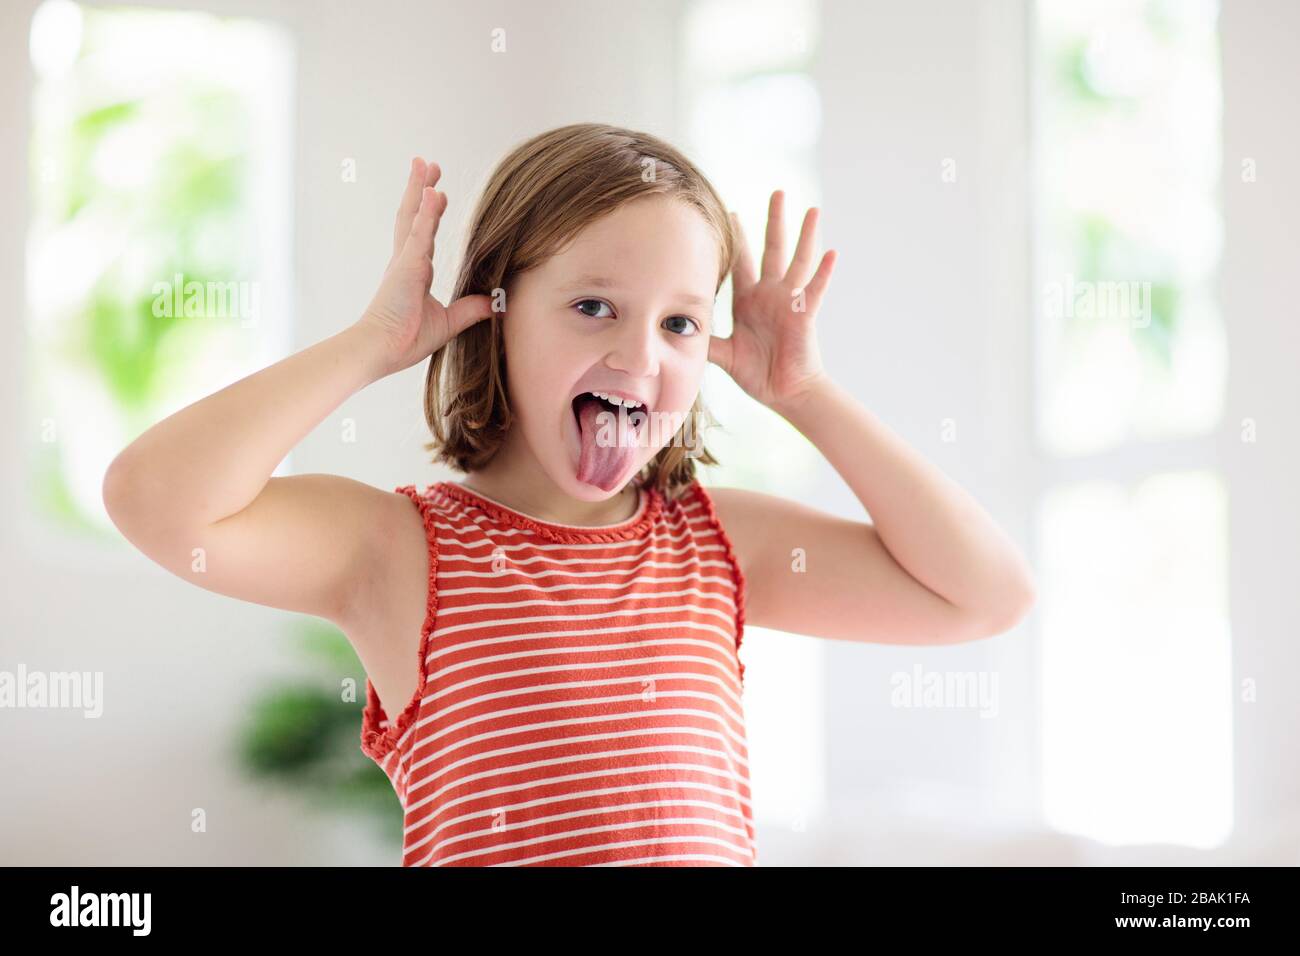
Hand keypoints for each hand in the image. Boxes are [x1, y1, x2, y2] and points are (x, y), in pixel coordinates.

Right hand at [357, 157, 493, 374]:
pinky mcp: (407, 266)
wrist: (381, 350)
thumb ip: (470, 310)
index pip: (423, 235)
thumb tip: (494, 304)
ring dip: (420, 188)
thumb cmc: (405, 340)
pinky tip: (432, 191)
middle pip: (413, 216)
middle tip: (427, 166)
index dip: (430, 214)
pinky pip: (419, 233)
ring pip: (413, 216)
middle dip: (420, 189)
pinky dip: (427, 212)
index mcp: (413, 273)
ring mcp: (405, 261)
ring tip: (425, 164)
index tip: (438, 194)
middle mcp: (406, 262)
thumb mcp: (448, 323)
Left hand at [708, 190, 837, 411]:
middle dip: (774, 221)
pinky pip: (814, 290)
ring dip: (806, 235)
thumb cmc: (758, 374)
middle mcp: (770, 294)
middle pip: (772, 249)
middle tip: (777, 191)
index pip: (740, 262)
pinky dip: (823, 272)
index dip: (736, 238)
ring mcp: (789, 302)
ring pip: (798, 261)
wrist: (784, 394)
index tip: (730, 212)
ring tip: (812, 210)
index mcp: (749, 301)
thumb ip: (704, 339)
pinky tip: (831, 252)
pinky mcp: (804, 315)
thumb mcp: (724, 354)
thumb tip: (674, 331)